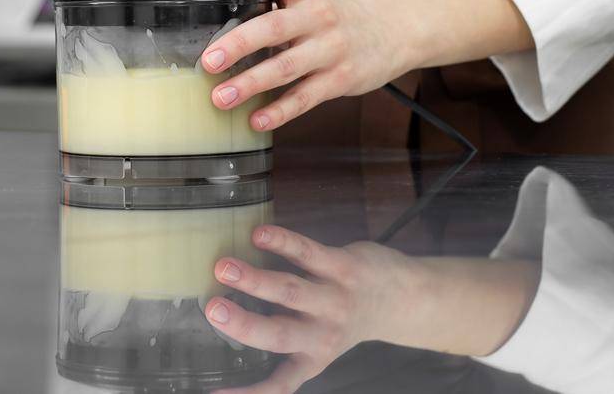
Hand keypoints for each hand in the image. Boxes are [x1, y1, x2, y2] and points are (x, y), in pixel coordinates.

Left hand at [199, 0, 409, 132]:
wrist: (391, 33)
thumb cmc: (336, 17)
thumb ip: (274, 3)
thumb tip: (219, 17)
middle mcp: (318, 16)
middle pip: (274, 27)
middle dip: (239, 44)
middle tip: (209, 61)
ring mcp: (331, 49)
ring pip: (286, 67)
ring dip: (251, 84)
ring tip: (221, 97)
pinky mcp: (340, 79)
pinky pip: (305, 98)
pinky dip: (279, 111)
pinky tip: (256, 120)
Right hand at [205, 225, 542, 393]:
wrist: (401, 298)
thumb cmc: (343, 317)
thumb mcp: (317, 340)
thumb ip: (279, 330)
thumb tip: (224, 315)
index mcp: (310, 358)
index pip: (277, 384)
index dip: (246, 393)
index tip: (213, 392)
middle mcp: (321, 334)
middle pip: (278, 334)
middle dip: (244, 324)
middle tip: (212, 310)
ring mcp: (333, 299)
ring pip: (290, 290)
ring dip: (255, 279)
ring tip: (223, 267)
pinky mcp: (343, 267)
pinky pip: (308, 253)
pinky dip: (282, 242)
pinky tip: (259, 234)